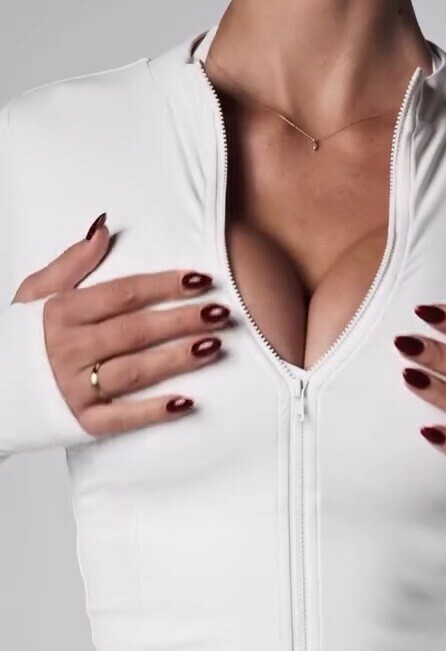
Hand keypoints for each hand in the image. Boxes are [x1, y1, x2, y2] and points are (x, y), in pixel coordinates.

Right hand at [11, 214, 231, 435]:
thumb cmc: (21, 338)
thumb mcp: (36, 292)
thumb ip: (71, 262)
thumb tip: (103, 228)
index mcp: (60, 313)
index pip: (122, 294)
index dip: (163, 286)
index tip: (199, 279)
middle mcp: (68, 349)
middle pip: (136, 330)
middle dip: (182, 320)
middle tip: (220, 312)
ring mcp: (76, 388)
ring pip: (135, 370)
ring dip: (177, 358)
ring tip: (214, 346)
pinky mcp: (83, 422)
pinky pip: (123, 417)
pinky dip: (154, 411)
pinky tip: (186, 402)